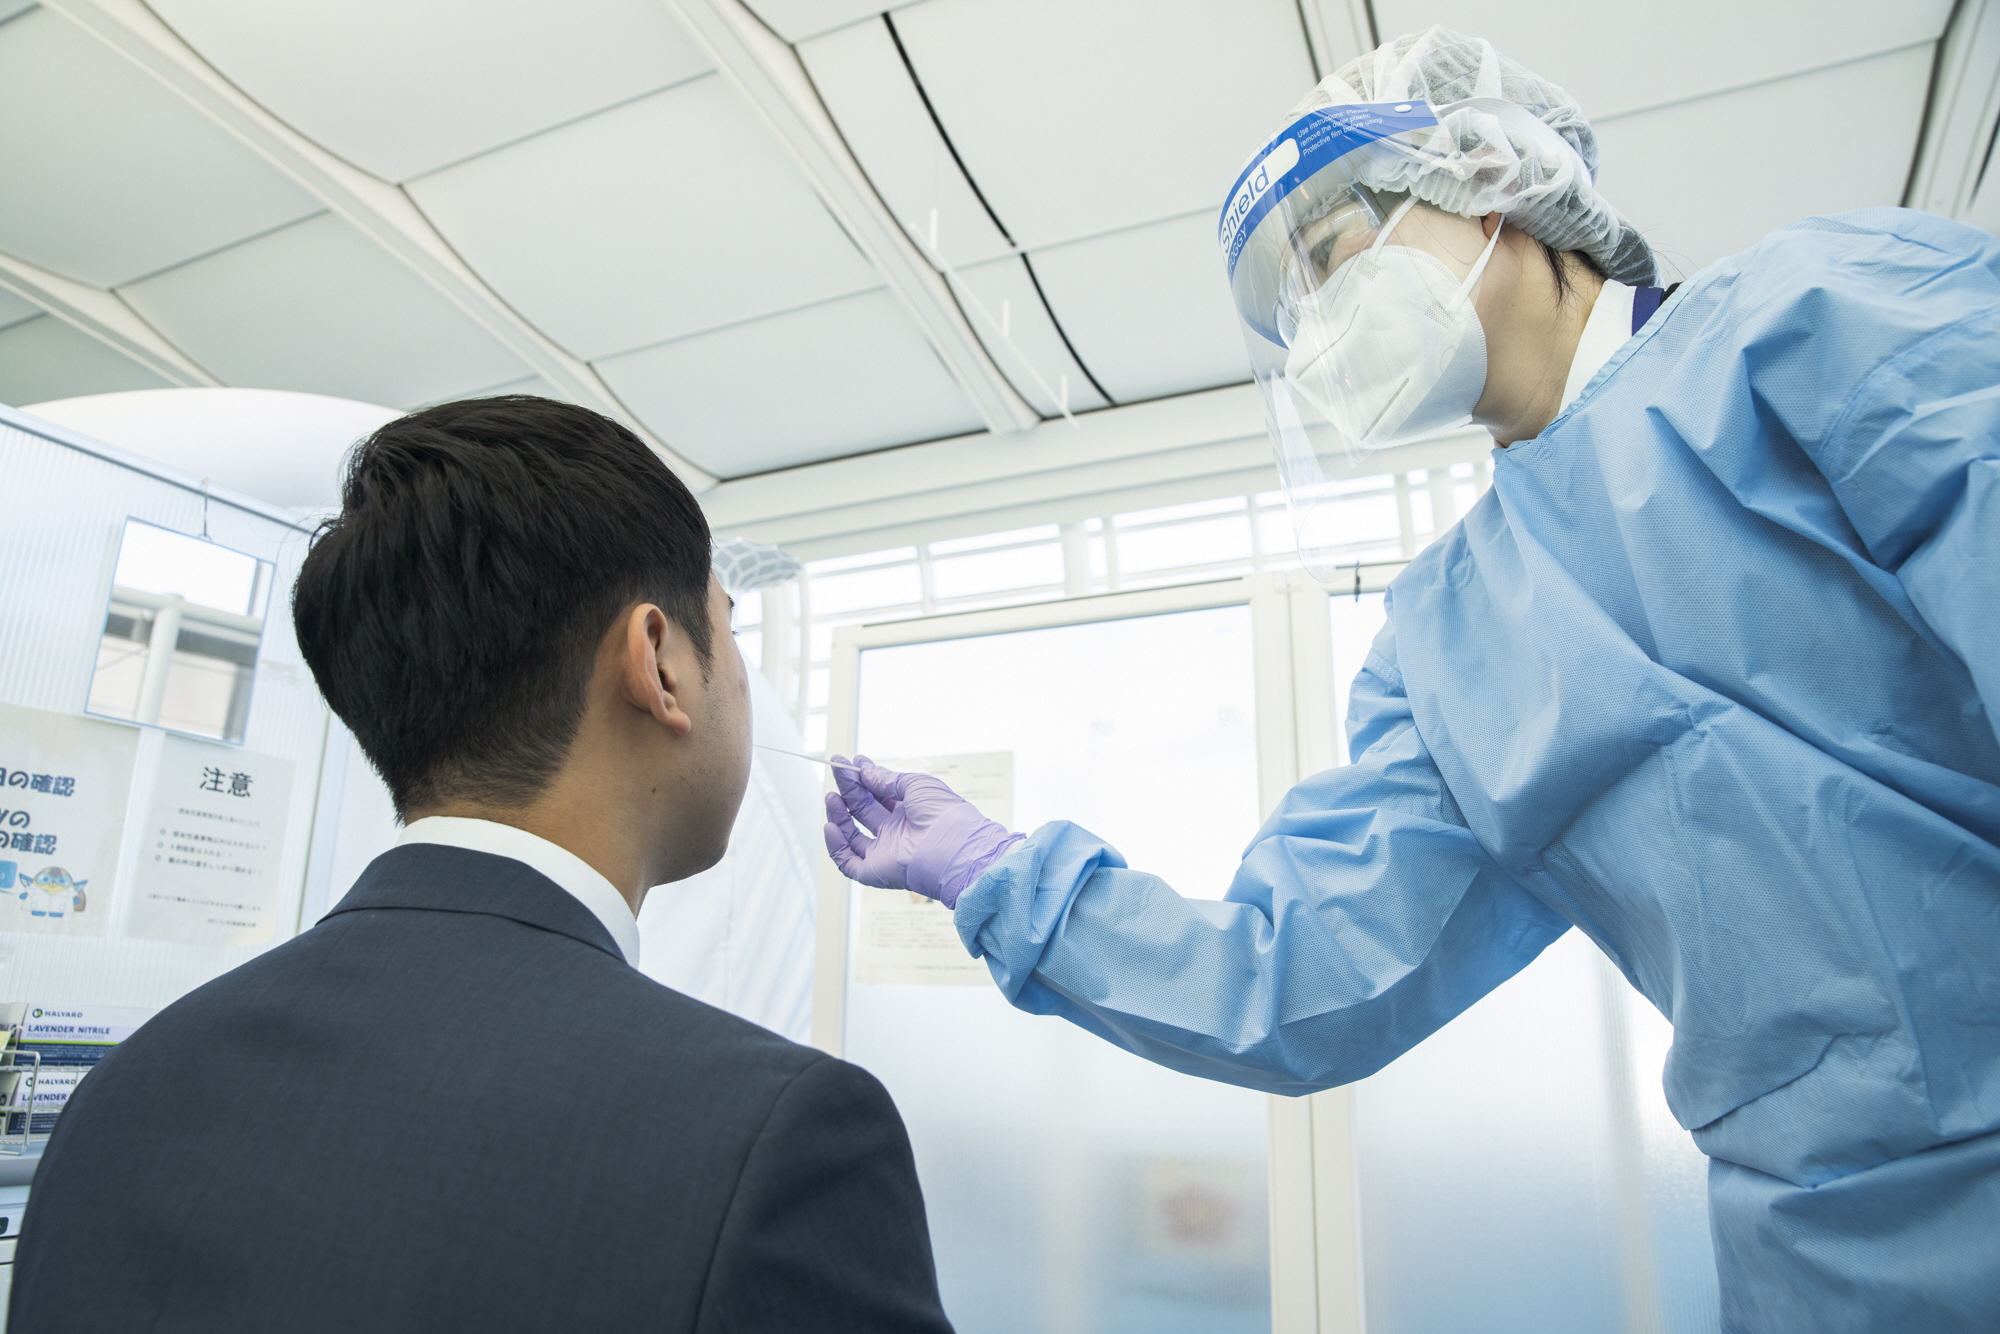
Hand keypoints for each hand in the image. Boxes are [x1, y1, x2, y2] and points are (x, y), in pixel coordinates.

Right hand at [822, 756, 1022, 907]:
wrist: (953, 848)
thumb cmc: (942, 813)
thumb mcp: (915, 785)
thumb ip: (886, 779)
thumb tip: (864, 769)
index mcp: (910, 812)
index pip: (879, 794)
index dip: (864, 778)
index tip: (851, 762)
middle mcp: (896, 832)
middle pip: (864, 809)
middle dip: (849, 788)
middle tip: (836, 768)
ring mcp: (885, 852)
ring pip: (852, 835)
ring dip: (839, 814)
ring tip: (831, 795)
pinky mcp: (876, 872)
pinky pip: (848, 862)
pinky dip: (835, 846)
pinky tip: (831, 826)